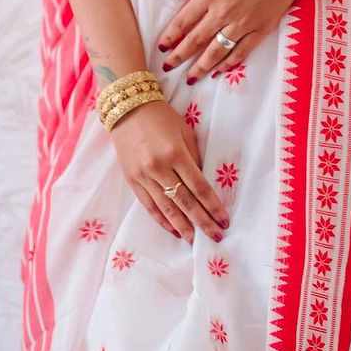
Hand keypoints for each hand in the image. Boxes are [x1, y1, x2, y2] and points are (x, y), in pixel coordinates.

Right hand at [109, 97, 229, 244]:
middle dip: (202, 222)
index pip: (199, 187)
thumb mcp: (184, 131)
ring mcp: (143, 176)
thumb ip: (193, 158)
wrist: (127, 108)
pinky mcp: (132, 180)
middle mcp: (159, 168)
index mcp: (175, 153)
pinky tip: (174, 230)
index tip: (224, 220)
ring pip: (166, 209)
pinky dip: (162, 220)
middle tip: (216, 237)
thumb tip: (202, 185)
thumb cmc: (161, 117)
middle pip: (185, 202)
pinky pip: (149, 206)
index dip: (213, 206)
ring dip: (183, 227)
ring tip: (196, 241)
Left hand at [157, 0, 323, 83]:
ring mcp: (243, 23)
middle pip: (196, 39)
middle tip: (168, 67)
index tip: (162, 46)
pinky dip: (230, 63)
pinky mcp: (261, 29)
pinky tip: (219, 71)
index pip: (185, 20)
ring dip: (201, 66)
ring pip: (217, 50)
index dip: (171, 35)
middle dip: (180, 56)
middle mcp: (224, 12)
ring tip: (190, 78)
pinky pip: (242, 51)